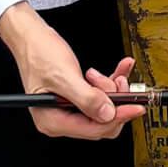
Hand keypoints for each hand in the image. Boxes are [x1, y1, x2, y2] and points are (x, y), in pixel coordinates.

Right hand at [0, 5, 143, 140]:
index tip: (135, 106)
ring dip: (111, 89)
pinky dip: (111, 81)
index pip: (92, 129)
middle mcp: (61, 118)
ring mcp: (69, 108)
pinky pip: (100, 95)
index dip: (117, 117)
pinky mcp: (76, 96)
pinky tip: (120, 70)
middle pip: (100, 122)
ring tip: (109, 73)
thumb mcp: (64, 76)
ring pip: (103, 108)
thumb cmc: (38, 54)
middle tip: (118, 82)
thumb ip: (86, 98)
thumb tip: (107, 114)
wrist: (31, 37)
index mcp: (53, 121)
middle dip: (114, 101)